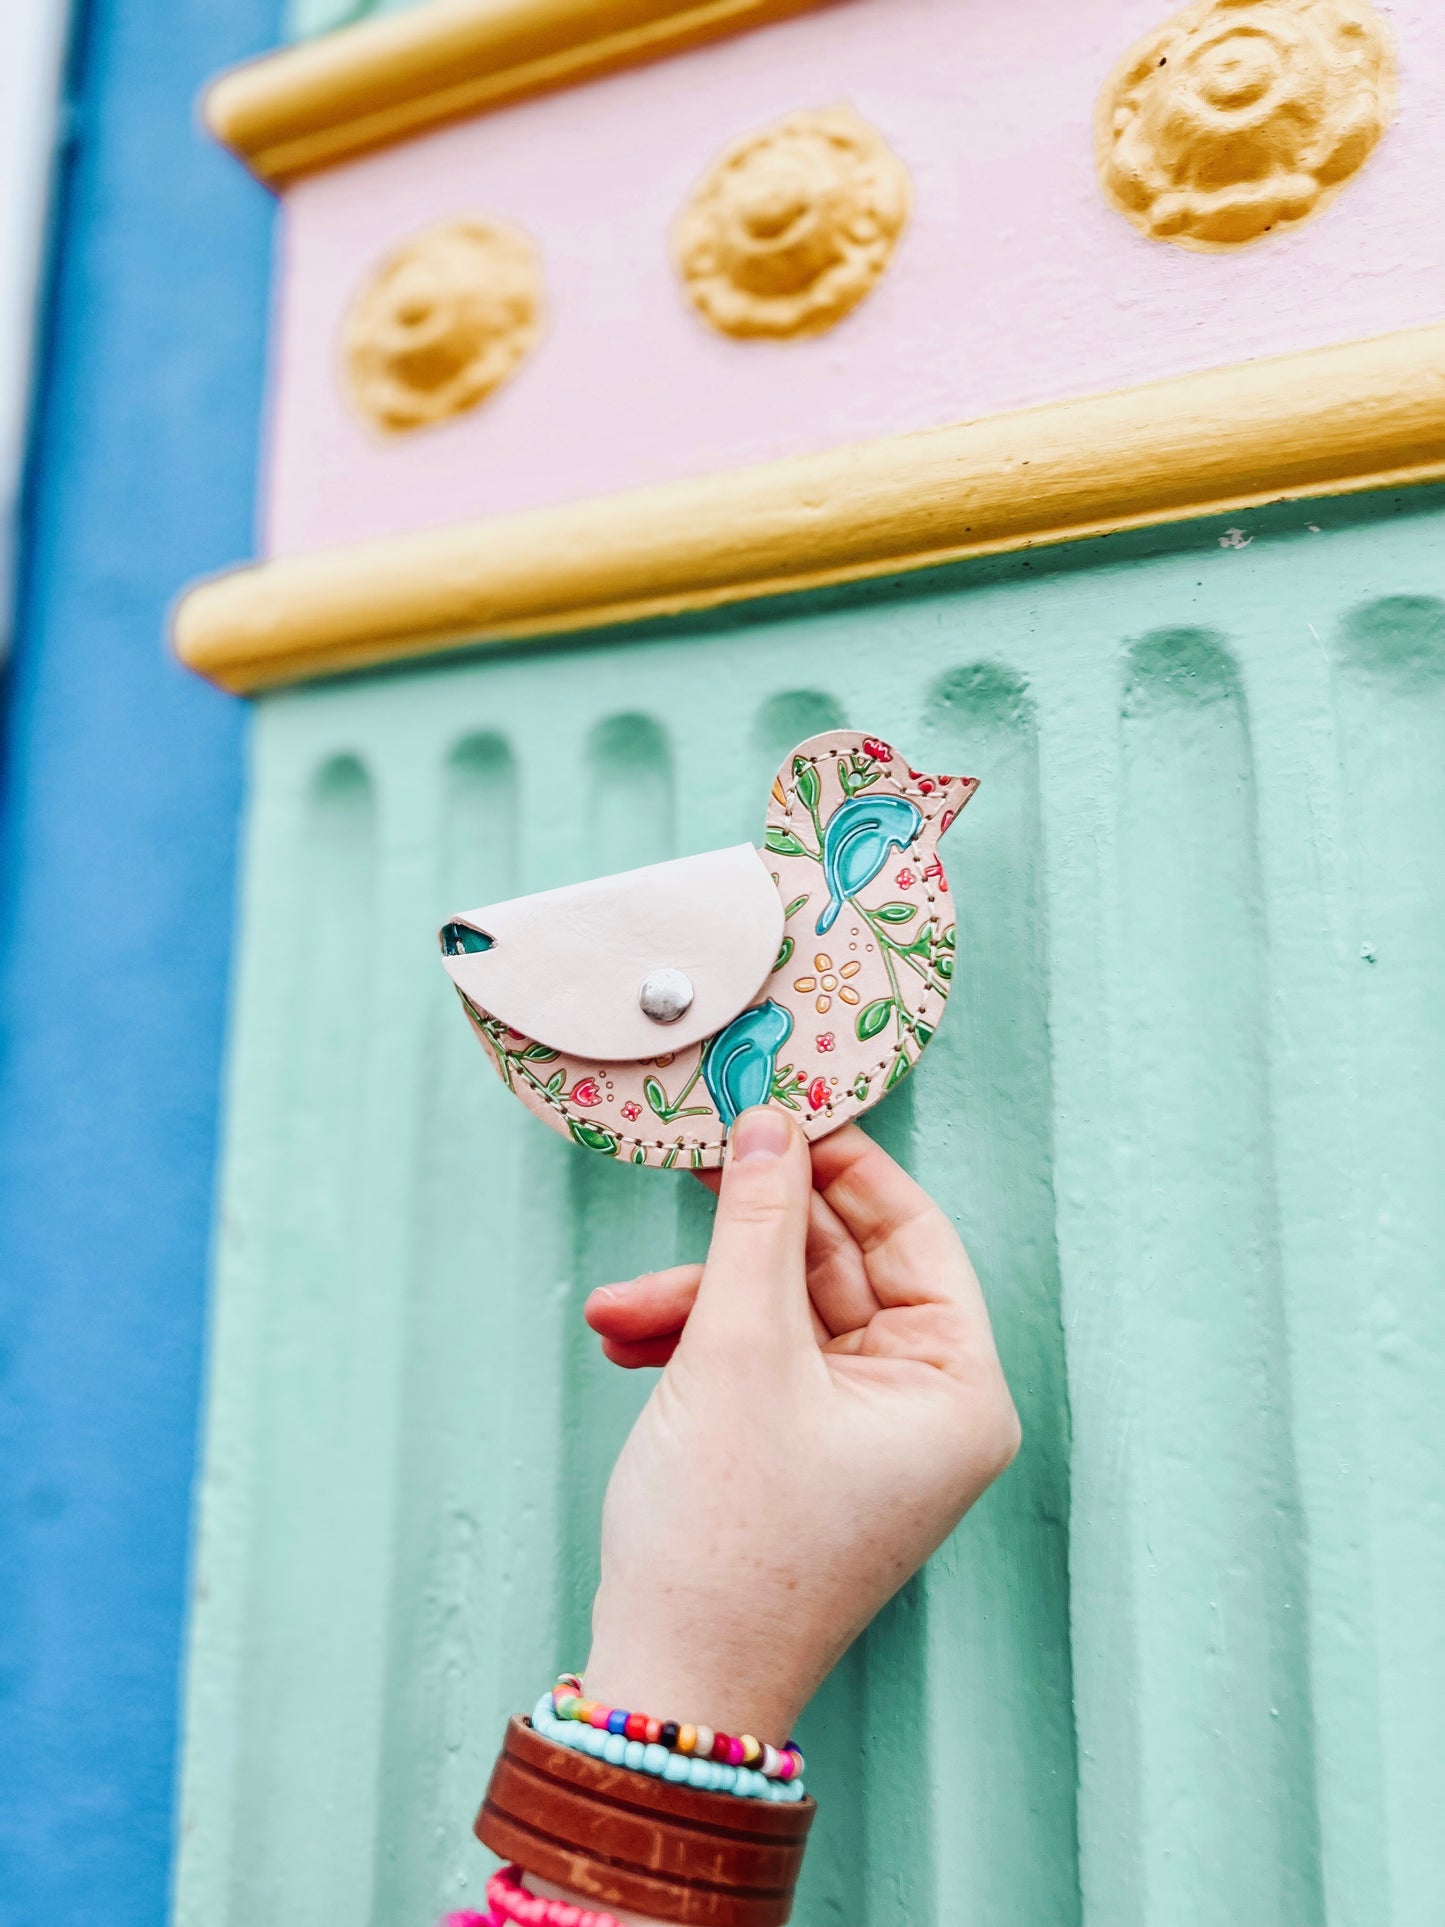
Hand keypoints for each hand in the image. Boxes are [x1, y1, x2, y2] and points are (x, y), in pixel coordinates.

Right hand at [581, 1107, 1019, 1744]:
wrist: (668, 1686)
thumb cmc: (725, 1539)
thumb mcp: (739, 1351)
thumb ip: (757, 1224)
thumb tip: (769, 1124)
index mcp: (956, 1391)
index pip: (915, 1235)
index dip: (846, 1165)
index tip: (786, 1107)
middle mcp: (924, 1412)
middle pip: (842, 1272)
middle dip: (747, 1236)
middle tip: (695, 1165)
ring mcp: (864, 1438)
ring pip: (786, 1317)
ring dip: (701, 1300)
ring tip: (616, 1309)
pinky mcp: (805, 1456)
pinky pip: (762, 1365)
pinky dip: (698, 1346)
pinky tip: (627, 1342)